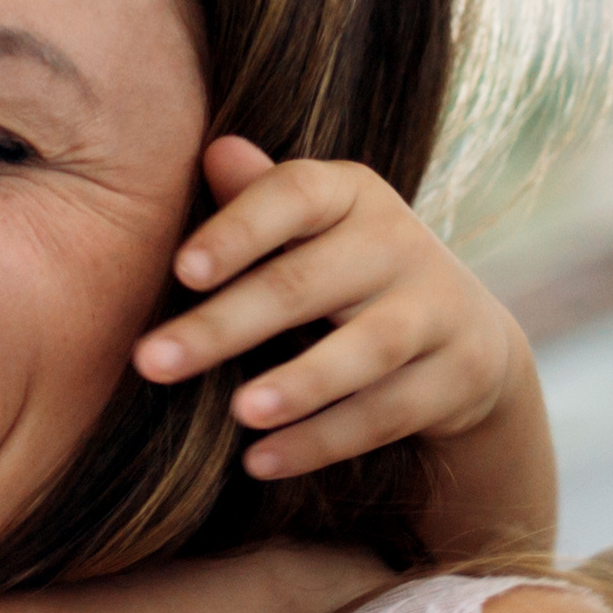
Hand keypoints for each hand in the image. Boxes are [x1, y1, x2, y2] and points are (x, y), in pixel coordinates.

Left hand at [136, 140, 537, 486]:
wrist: (462, 334)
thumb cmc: (343, 273)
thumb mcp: (306, 231)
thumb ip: (256, 200)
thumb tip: (214, 150)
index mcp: (351, 194)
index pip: (293, 195)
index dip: (239, 229)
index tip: (182, 270)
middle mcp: (399, 241)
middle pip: (306, 283)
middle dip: (225, 326)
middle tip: (151, 362)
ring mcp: (437, 308)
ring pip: (365, 349)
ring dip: (300, 383)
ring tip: (239, 412)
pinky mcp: (459, 373)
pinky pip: (387, 413)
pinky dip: (323, 440)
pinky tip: (262, 462)